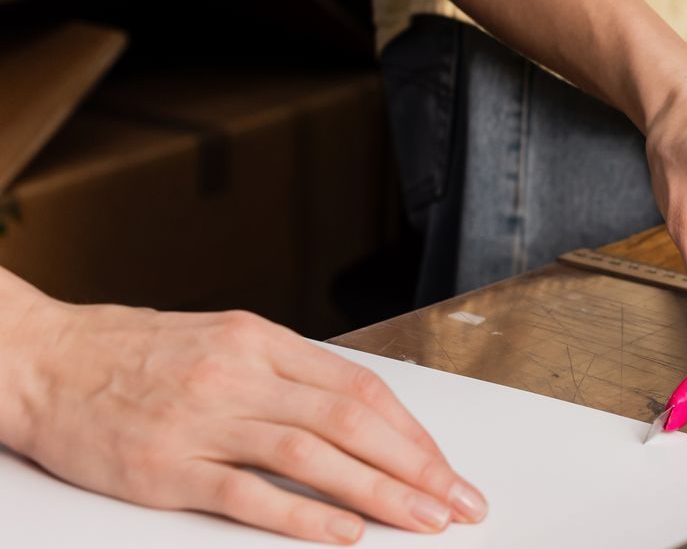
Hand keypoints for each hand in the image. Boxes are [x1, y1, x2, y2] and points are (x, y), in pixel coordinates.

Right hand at [0, 300, 486, 543]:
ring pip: (315, 457)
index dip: (415, 433)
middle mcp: (239, 377)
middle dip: (419, 468)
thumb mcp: (220, 340)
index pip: (362, 389)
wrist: (36, 362)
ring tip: (427, 521)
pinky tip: (347, 533)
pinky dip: (305, 516)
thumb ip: (286, 372)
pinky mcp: (167, 469)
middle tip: (461, 503)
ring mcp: (203, 423)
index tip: (448, 468)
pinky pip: (250, 495)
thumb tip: (361, 412)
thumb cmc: (128, 353)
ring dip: (381, 493)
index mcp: (259, 340)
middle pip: (353, 422)